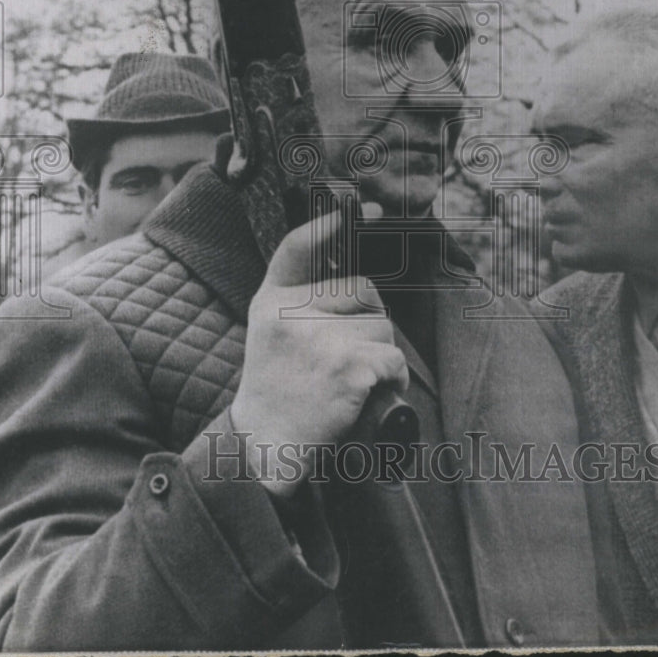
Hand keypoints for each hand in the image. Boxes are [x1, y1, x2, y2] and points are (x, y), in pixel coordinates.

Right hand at [230, 209, 407, 496]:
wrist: (265, 446)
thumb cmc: (278, 387)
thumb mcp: (270, 331)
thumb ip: (297, 297)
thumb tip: (356, 278)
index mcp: (271, 302)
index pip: (296, 251)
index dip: (324, 227)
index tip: (357, 210)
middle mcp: (290, 314)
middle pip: (362, 291)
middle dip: (366, 321)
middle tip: (341, 357)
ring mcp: (319, 338)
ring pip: (382, 327)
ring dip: (379, 354)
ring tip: (349, 380)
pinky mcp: (346, 366)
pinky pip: (392, 358)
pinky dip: (391, 377)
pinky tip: (368, 393)